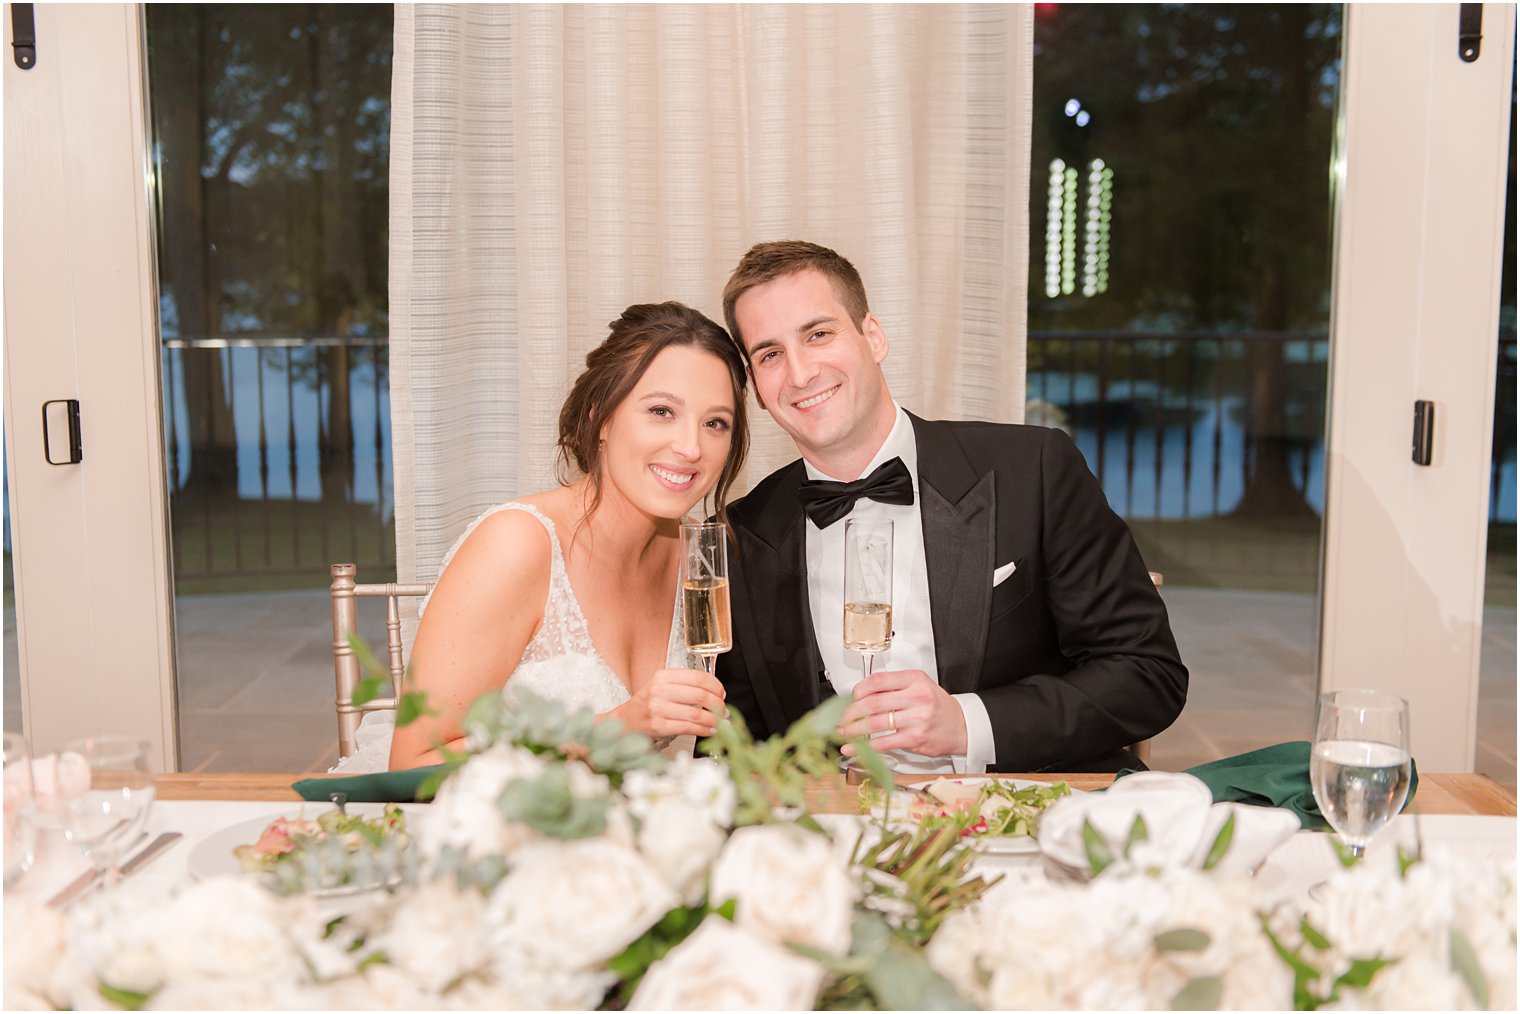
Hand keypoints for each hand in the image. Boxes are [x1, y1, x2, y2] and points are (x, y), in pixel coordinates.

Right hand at [608, 668, 726, 737]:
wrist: (626, 720)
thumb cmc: (648, 703)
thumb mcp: (662, 685)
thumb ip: (684, 684)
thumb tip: (715, 692)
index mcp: (663, 676)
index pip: (698, 677)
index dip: (715, 686)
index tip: (722, 693)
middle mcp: (660, 690)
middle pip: (700, 695)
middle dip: (718, 704)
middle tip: (723, 710)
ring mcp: (658, 709)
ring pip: (696, 714)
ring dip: (713, 720)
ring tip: (720, 722)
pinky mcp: (659, 726)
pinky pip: (688, 728)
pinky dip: (704, 730)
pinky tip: (710, 730)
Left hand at [838, 669, 967, 757]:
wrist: (962, 726)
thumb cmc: (937, 706)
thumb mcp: (920, 686)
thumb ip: (894, 687)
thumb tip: (860, 695)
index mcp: (915, 680)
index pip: (879, 680)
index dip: (859, 689)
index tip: (850, 698)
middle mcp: (916, 697)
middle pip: (873, 702)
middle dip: (850, 712)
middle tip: (840, 718)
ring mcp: (916, 718)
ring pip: (875, 722)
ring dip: (853, 729)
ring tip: (841, 732)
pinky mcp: (915, 738)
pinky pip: (884, 742)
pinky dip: (865, 746)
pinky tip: (853, 748)